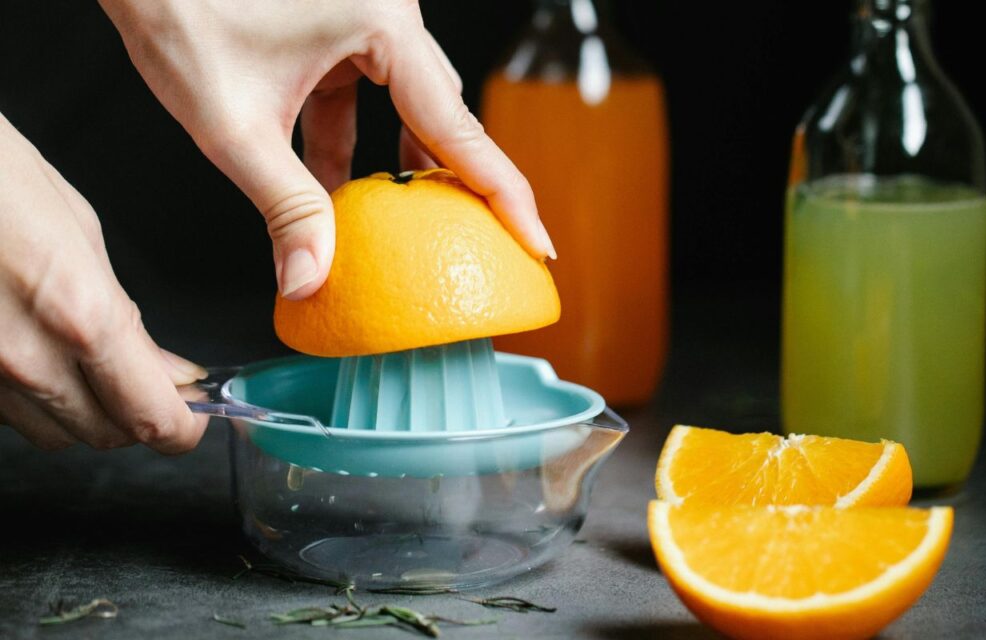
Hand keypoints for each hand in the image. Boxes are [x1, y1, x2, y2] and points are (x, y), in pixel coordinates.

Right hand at [0, 116, 207, 451]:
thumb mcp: (81, 233)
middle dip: (139, 416)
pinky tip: (37, 355)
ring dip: (86, 412)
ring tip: (91, 365)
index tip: (197, 414)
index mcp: (79, 316)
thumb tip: (169, 370)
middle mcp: (24, 358)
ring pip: (53, 433)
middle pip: (107, 436)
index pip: (153, 417)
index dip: (185, 427)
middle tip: (153, 384)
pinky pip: (6, 414)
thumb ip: (126, 316)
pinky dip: (33, 400)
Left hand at [100, 0, 556, 299]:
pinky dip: (362, 140)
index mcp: (382, 23)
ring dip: (407, 165)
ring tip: (414, 226)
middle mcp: (388, 14)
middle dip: (459, 184)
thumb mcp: (234, 126)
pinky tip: (343, 188)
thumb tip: (309, 279)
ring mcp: (368, 15)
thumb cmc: (179, 9)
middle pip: (445, 115)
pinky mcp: (343, 24)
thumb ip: (283, 207)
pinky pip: (372, 91)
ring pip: (411, 105)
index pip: (458, 126)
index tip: (536, 240)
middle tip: (483, 245)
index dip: (503, 192)